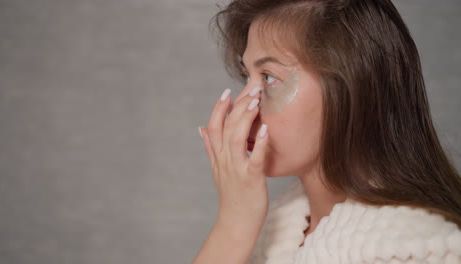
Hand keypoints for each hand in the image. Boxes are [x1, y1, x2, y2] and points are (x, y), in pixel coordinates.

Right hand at [199, 87, 268, 236]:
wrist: (236, 224)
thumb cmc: (232, 196)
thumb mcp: (218, 169)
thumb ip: (210, 147)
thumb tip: (201, 128)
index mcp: (218, 157)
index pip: (214, 126)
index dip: (219, 108)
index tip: (228, 92)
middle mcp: (224, 160)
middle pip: (225, 127)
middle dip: (237, 105)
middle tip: (251, 88)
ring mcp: (236, 169)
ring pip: (236, 138)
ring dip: (245, 118)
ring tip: (256, 101)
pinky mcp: (251, 179)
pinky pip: (254, 159)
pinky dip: (260, 143)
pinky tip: (266, 129)